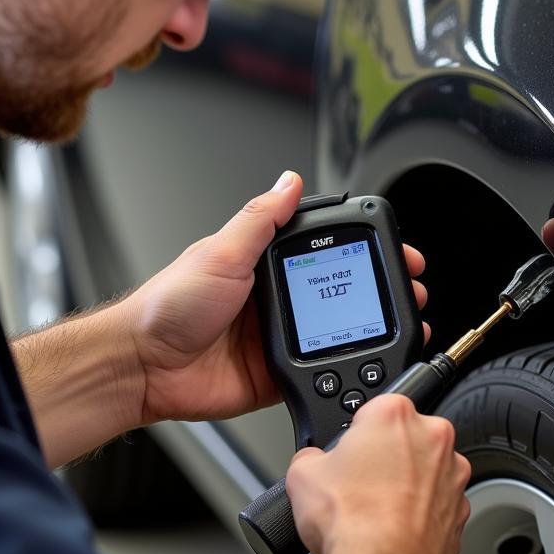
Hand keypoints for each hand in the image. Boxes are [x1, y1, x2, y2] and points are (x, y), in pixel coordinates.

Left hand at [122, 173, 429, 424]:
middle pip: (340, 290)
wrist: (144, 367)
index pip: (325, 249)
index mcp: (264, 264)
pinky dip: (346, 366)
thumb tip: (289, 181)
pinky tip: (367, 360)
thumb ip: (260, 220)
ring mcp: (280, 337)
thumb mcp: (220, 252)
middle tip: (409, 287)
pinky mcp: (279, 372)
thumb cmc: (168, 306)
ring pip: (339, 329)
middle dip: (379, 288)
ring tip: (403, 323)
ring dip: (371, 327)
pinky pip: (321, 368)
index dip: (361, 248)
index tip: (391, 245)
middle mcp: (276, 299)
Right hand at [286, 393, 470, 553]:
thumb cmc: (351, 520)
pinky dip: (421, 517)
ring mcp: (453, 477)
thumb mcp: (302, 475)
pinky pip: (438, 507)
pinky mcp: (462, 513)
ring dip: (406, 487)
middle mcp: (433, 438)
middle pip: (405, 438)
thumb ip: (311, 457)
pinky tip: (395, 532)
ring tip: (375, 514)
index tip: (349, 452)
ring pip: (426, 473)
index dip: (356, 433)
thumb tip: (312, 463)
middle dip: (386, 457)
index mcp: (395, 414)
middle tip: (359, 485)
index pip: (374, 409)